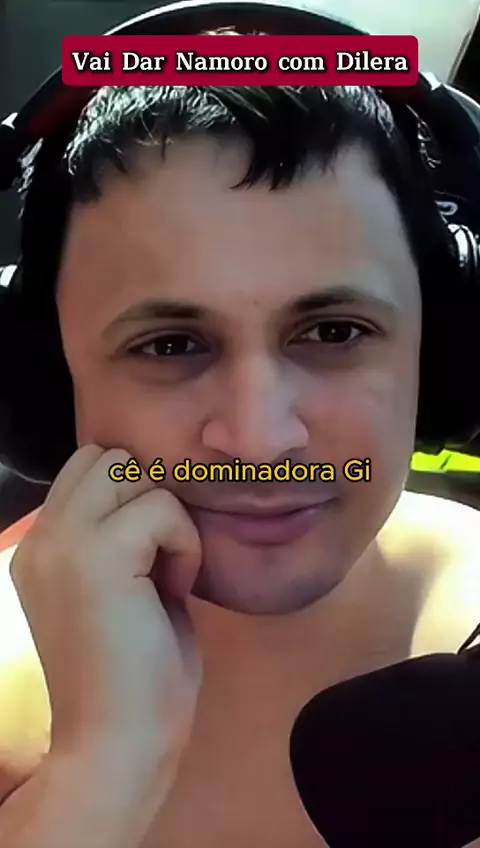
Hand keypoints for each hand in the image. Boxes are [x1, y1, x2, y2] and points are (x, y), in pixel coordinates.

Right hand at [10, 445, 202, 773]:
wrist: (118, 742)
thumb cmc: (132, 678)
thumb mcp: (118, 593)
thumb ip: (124, 541)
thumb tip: (159, 499)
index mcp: (42, 550)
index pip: (86, 471)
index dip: (131, 498)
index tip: (152, 552)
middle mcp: (42, 539)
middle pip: (106, 458)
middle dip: (145, 495)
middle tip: (160, 555)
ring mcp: (64, 543)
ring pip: (129, 470)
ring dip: (164, 514)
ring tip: (168, 572)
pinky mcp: (97, 555)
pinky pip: (161, 507)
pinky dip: (183, 542)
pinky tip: (177, 588)